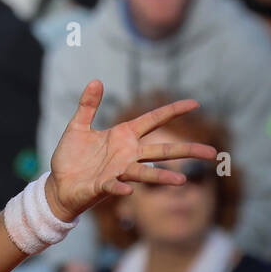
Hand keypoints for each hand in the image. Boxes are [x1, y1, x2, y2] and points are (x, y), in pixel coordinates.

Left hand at [46, 81, 210, 223]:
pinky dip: (119, 189)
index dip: (172, 112)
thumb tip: (96, 80)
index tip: (194, 103)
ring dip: (161, 177)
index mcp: (122, 136)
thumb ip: (88, 105)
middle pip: (161, 150)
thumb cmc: (72, 156)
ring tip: (181, 181)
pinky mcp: (102, 186)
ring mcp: (117, 172)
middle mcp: (126, 155)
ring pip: (144, 173)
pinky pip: (113, 187)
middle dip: (186, 151)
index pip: (152, 121)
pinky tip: (127, 191)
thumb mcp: (78, 125)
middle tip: (212, 152)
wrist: (58, 183)